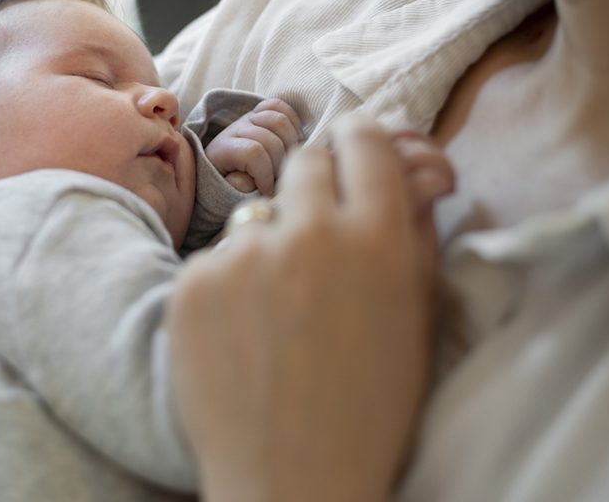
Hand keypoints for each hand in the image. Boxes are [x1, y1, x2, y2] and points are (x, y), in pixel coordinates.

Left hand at [168, 115, 453, 501]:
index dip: (361, 142)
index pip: (364, 141)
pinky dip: (230, 283)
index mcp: (378, 240)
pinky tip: (243, 332)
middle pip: (306, 161)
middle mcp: (309, 234)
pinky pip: (217, 258)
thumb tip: (412, 168)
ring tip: (280, 307)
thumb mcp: (417, 318)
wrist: (293, 482)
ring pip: (259, 214)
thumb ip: (414, 230)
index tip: (355, 149)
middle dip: (317, 182)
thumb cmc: (371, 408)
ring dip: (272, 242)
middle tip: (319, 226)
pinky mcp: (191, 283)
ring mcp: (243, 257)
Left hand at [204, 98, 302, 195]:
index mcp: (223, 149)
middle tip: (278, 178)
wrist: (224, 167)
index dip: (265, 174)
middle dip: (279, 163)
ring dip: (290, 143)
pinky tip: (294, 139)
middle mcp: (235, 129)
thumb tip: (249, 180)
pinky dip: (292, 121)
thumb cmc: (231, 182)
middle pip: (269, 139)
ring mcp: (248, 118)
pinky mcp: (260, 112)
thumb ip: (239, 187)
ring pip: (279, 121)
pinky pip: (279, 105)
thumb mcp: (230, 190)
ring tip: (287, 161)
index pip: (253, 153)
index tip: (268, 190)